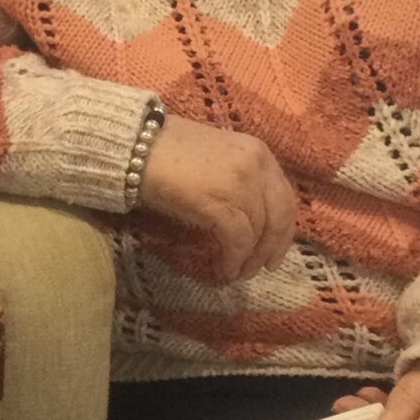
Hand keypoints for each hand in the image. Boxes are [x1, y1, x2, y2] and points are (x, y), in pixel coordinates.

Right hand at [135, 112, 297, 280]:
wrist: (135, 147)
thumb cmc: (167, 151)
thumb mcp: (217, 159)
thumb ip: (240, 181)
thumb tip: (250, 219)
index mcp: (259, 153)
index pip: (284, 198)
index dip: (282, 231)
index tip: (273, 253)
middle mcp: (258, 165)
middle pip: (279, 218)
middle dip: (271, 250)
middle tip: (260, 270)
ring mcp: (241, 183)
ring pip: (259, 232)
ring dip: (249, 259)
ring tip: (236, 273)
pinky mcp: (220, 203)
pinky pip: (238, 240)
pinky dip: (233, 259)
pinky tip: (223, 269)